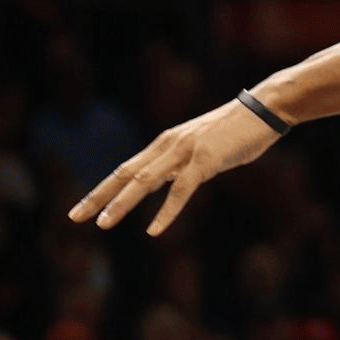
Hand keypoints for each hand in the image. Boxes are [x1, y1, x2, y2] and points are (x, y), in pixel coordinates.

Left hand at [67, 98, 281, 235]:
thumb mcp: (200, 149)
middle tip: (74, 218)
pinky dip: (166, 211)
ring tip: (103, 225)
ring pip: (145, 181)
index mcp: (165, 144)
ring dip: (122, 203)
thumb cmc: (236, 131)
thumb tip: (166, 183)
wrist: (265, 109)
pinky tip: (154, 230)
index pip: (125, 170)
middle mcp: (169, 145)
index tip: (80, 210)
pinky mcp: (206, 160)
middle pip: (125, 174)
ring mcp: (186, 151)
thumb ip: (180, 165)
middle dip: (98, 196)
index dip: (101, 190)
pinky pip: (181, 190)